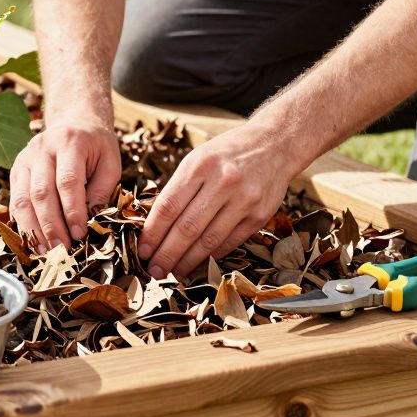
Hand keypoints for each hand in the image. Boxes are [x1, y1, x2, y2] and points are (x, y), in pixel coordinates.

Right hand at [9, 118, 120, 252]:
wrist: (75, 121)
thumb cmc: (97, 146)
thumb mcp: (110, 164)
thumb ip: (102, 192)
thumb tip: (91, 224)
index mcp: (70, 142)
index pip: (67, 181)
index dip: (72, 211)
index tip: (80, 235)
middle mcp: (42, 148)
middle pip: (41, 192)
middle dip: (50, 226)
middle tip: (61, 250)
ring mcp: (25, 158)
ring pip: (22, 198)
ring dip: (33, 228)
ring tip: (45, 251)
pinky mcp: (16, 169)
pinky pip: (15, 200)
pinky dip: (23, 223)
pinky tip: (34, 240)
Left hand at [137, 121, 296, 278]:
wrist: (274, 145)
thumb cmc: (228, 152)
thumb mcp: (198, 159)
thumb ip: (179, 188)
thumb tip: (156, 226)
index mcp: (200, 165)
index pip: (168, 206)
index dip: (153, 232)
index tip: (142, 250)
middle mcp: (222, 183)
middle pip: (187, 228)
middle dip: (166, 254)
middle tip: (153, 270)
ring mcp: (243, 200)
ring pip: (208, 240)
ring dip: (187, 261)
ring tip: (173, 272)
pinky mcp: (259, 216)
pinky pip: (229, 242)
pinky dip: (211, 256)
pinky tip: (198, 264)